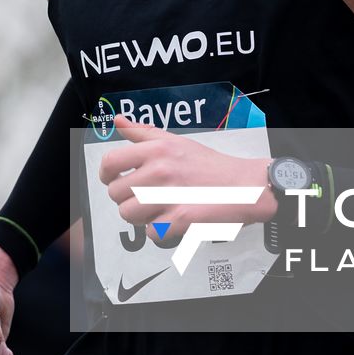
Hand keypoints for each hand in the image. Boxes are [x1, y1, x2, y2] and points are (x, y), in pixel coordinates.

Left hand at [98, 115, 276, 235]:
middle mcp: (160, 170)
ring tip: (159, 210)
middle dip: (127, 199)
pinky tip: (174, 220)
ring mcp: (169, 196)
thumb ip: (144, 133)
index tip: (113, 180)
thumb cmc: (212, 166)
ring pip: (129, 216)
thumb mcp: (177, 141)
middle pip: (116, 194)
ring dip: (141, 217)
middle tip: (146, 198)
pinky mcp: (180, 220)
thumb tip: (118, 120)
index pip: (110, 163)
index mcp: (157, 149)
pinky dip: (160, 232)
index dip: (106, 175)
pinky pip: (150, 233)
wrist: (247, 186)